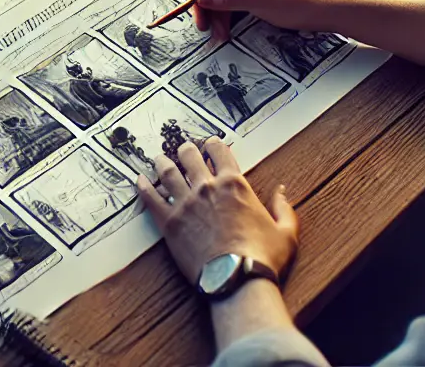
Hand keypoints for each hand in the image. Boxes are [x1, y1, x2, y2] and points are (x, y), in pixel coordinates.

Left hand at [135, 138, 297, 289]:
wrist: (236, 280)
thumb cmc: (262, 258)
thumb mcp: (286, 233)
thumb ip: (284, 209)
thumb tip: (282, 193)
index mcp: (234, 184)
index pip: (220, 152)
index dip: (214, 145)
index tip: (210, 144)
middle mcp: (207, 188)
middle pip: (189, 156)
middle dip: (186, 150)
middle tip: (183, 149)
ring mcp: (185, 203)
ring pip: (167, 172)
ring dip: (162, 162)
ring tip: (159, 158)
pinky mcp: (169, 222)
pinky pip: (151, 199)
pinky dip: (143, 187)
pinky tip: (139, 180)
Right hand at [188, 0, 339, 43]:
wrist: (323, 14)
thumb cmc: (296, 3)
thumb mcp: (259, 1)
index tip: (193, 5)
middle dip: (210, 6)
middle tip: (202, 25)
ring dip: (219, 16)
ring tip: (218, 36)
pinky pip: (236, 3)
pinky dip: (230, 17)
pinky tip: (226, 32)